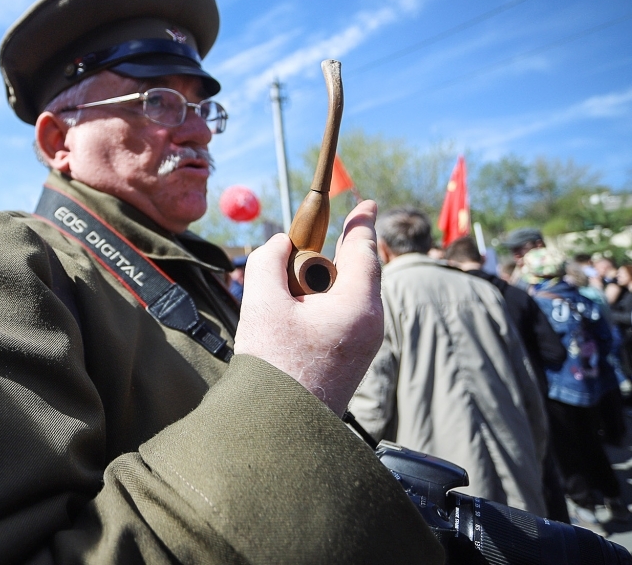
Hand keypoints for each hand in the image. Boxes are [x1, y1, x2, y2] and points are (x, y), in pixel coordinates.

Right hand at [233, 200, 383, 414]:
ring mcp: (363, 343)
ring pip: (342, 295)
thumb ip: (269, 262)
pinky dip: (315, 308)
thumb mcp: (262, 303)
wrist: (279, 429)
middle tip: (291, 257)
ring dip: (312, 288)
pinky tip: (287, 321)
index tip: (365, 202)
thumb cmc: (274, 367)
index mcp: (357, 305)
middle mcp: (369, 322)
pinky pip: (338, 317)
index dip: (361, 222)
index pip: (363, 250)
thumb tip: (281, 245)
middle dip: (320, 261)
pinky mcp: (351, 357)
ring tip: (279, 305)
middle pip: (351, 271)